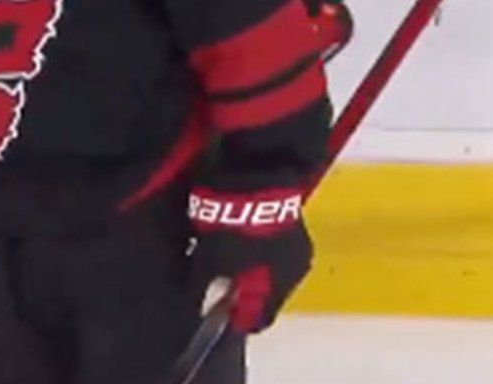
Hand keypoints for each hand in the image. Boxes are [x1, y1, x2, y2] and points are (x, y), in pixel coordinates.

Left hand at [188, 169, 312, 332]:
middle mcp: (295, 271)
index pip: (259, 319)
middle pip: (266, 294)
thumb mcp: (208, 258)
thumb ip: (202, 286)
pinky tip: (235, 235)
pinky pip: (272, 246)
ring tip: (222, 256)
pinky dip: (255, 248)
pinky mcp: (292, 221)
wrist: (256, 173)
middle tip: (217, 285)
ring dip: (250, 267)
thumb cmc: (231, 226)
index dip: (237, 319)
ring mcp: (297, 244)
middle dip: (243, 291)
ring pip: (270, 268)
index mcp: (277, 287)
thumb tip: (195, 302)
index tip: (218, 315)